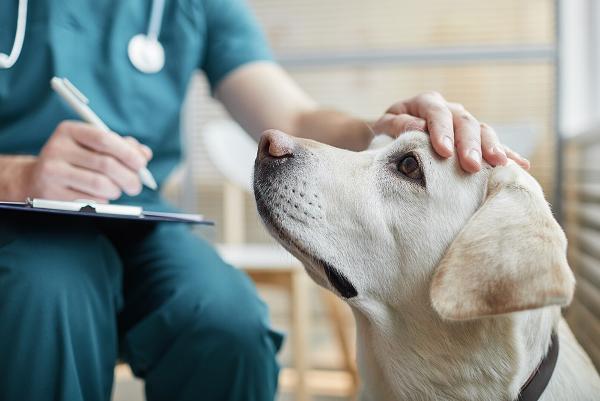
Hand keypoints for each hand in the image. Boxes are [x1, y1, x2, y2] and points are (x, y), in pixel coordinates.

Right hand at [22, 121, 151, 201]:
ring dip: (116, 190)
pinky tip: (99, 197)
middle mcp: (57, 148)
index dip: (127, 153)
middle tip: (136, 186)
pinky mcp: (51, 194)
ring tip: (116, 190)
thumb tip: (144, 154)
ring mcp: (52, 172)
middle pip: (106, 164)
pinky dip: (103, 201)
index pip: (104, 139)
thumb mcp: (93, 147)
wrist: (36, 179)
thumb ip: (121, 147)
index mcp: (69, 130)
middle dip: (129, 177)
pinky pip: (90, 200)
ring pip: (100, 184)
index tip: (141, 164)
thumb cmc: (75, 160)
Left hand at [372, 91, 529, 171]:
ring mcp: (464, 124)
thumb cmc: (385, 134)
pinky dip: (507, 154)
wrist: (390, 139)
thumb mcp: (384, 128)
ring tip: (500, 165)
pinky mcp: (473, 140)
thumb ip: (397, 125)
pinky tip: (521, 166)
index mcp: (426, 103)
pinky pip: (493, 145)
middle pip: (464, 122)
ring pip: (483, 131)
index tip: (444, 152)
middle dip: (469, 144)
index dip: (441, 131)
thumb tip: (418, 128)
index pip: (437, 113)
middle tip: (471, 165)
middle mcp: (449, 110)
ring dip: (492, 148)